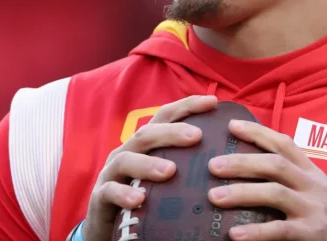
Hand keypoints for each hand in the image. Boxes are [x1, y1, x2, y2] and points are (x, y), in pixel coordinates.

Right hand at [82, 95, 217, 240]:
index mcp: (144, 143)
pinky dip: (124, 194)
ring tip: (170, 171)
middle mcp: (127, 151)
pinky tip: (140, 200)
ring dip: (148, 164)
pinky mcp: (100, 197)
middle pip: (147, 134)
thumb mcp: (163, 174)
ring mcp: (111, 173)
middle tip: (197, 136)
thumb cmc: (144, 194)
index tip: (213, 102)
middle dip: (171, 132)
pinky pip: (110, 192)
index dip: (187, 106)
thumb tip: (225, 154)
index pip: (164, 116)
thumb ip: (185, 161)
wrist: (108, 224)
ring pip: (126, 160)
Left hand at [207, 120, 326, 240]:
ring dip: (242, 193)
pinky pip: (280, 230)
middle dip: (242, 162)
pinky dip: (256, 232)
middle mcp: (313, 185)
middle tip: (213, 165)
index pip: (284, 143)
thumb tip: (249, 167)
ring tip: (214, 196)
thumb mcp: (316, 189)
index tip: (231, 125)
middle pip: (275, 165)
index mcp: (311, 171)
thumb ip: (292, 177)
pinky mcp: (312, 234)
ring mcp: (313, 209)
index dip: (258, 132)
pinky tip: (234, 234)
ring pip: (275, 193)